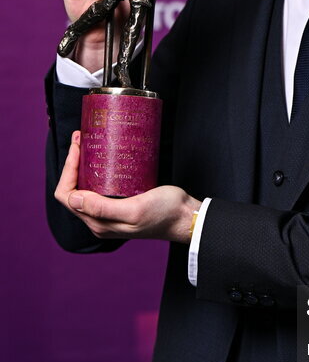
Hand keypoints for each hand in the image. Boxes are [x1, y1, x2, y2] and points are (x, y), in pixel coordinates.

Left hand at [55, 132, 200, 242]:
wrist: (187, 218)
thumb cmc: (165, 213)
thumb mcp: (135, 209)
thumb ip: (103, 208)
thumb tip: (73, 198)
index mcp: (98, 223)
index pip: (67, 196)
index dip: (68, 170)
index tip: (78, 147)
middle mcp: (99, 220)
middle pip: (73, 191)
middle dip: (73, 163)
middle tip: (81, 138)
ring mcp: (108, 214)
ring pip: (84, 188)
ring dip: (82, 165)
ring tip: (89, 143)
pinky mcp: (119, 205)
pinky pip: (98, 188)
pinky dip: (95, 171)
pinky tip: (104, 158)